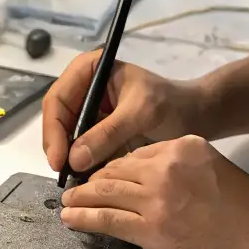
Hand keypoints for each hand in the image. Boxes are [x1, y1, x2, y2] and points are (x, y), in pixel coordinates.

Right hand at [43, 55, 208, 175]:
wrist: (195, 115)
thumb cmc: (171, 104)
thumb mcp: (141, 113)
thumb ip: (108, 133)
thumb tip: (74, 159)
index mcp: (89, 69)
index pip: (57, 100)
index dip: (53, 130)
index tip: (59, 159)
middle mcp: (83, 86)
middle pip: (57, 119)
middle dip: (59, 147)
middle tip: (64, 175)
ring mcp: (89, 108)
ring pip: (67, 136)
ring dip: (69, 158)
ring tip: (76, 180)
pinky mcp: (98, 129)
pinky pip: (82, 146)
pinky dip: (83, 162)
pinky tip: (87, 178)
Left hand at [60, 135, 248, 248]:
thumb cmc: (244, 206)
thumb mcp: (210, 164)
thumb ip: (177, 163)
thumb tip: (144, 173)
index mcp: (180, 147)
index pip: (134, 152)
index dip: (113, 165)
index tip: (102, 174)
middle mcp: (165, 167)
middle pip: (115, 169)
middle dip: (92, 179)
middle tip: (77, 187)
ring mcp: (157, 199)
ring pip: (106, 193)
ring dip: (81, 197)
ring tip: (68, 201)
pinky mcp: (152, 229)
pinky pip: (107, 220)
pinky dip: (84, 218)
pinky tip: (71, 218)